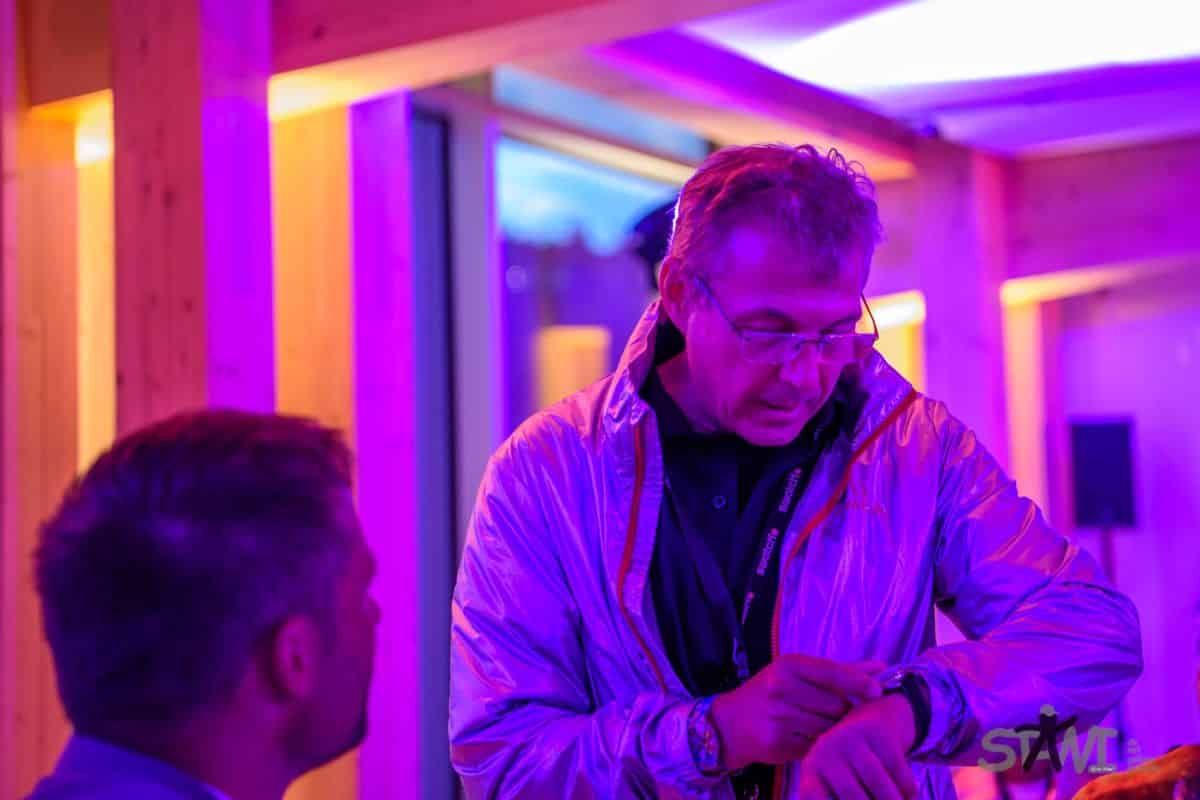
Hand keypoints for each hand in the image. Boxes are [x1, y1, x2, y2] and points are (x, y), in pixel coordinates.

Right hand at [710, 655, 885, 770]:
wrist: (729, 723)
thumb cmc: (769, 693)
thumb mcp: (796, 673)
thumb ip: (839, 670)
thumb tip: (880, 667)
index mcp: (788, 666)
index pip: (832, 672)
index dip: (858, 682)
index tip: (877, 690)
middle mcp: (782, 689)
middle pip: (836, 705)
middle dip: (840, 711)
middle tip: (828, 711)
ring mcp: (780, 718)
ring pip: (828, 728)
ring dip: (830, 730)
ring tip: (815, 723)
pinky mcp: (779, 743)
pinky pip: (815, 746)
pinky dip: (816, 744)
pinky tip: (803, 737)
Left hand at [794, 692, 918, 799]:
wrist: (876, 718)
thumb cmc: (856, 763)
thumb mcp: (841, 780)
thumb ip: (844, 796)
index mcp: (813, 768)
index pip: (813, 796)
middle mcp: (826, 750)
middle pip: (851, 795)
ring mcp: (851, 737)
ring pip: (878, 784)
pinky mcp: (877, 730)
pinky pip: (898, 770)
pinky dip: (908, 790)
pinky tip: (912, 798)